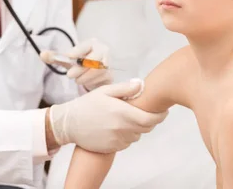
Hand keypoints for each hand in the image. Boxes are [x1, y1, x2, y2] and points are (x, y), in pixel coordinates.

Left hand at [41, 38, 112, 90]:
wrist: (94, 73)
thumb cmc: (80, 63)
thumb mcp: (68, 60)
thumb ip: (55, 57)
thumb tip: (42, 54)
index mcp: (92, 43)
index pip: (86, 45)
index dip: (78, 50)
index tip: (70, 56)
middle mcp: (103, 51)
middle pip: (94, 58)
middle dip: (81, 67)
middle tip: (69, 75)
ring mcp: (108, 63)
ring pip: (98, 70)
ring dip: (85, 77)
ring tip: (77, 80)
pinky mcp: (111, 75)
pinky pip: (102, 79)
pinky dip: (92, 82)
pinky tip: (86, 83)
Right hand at [49, 80, 167, 152]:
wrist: (69, 124)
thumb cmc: (87, 104)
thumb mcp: (104, 91)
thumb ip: (125, 88)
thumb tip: (141, 84)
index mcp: (122, 112)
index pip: (150, 119)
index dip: (160, 116)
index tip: (164, 111)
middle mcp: (121, 128)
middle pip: (146, 128)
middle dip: (149, 120)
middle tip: (145, 112)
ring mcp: (117, 140)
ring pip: (137, 136)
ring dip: (137, 128)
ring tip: (127, 118)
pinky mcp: (112, 148)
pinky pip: (126, 142)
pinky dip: (126, 136)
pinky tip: (117, 127)